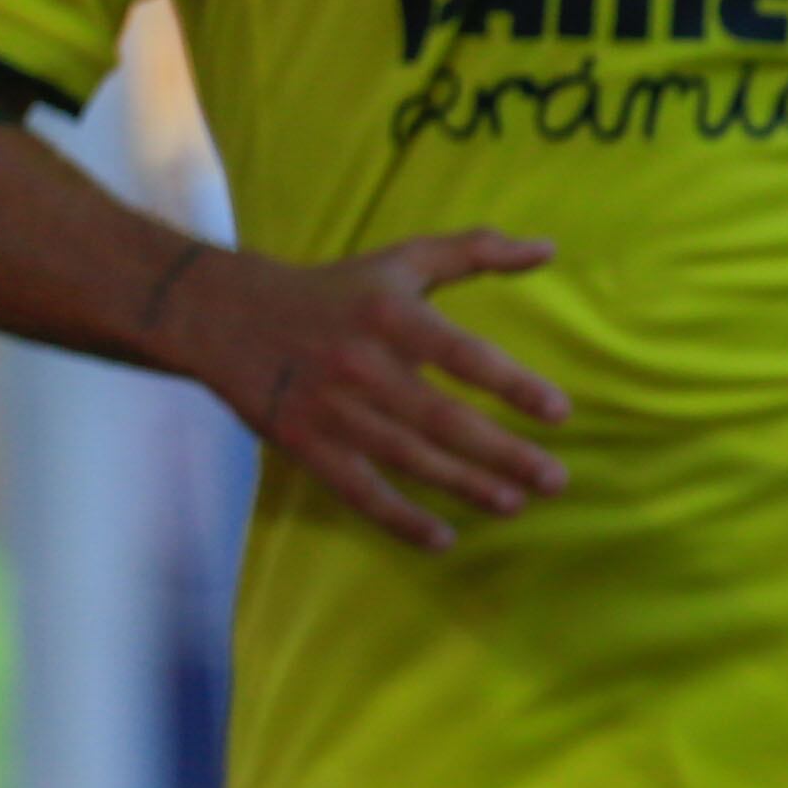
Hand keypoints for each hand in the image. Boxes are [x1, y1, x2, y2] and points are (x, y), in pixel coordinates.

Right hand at [160, 231, 570, 552]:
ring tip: (515, 503)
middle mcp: (363, 366)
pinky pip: (358, 491)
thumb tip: (549, 248)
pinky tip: (442, 539)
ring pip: (408, 459)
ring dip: (465, 486)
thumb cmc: (335, 289)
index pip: (463, 355)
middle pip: (443, 420)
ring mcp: (332, 411)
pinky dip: (399, 520)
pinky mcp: (304, 445)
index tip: (561, 413)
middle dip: (504, 453)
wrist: (226, 316)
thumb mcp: (403, 259)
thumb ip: (477, 251)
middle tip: (554, 479)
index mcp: (392, 317)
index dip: (513, 385)